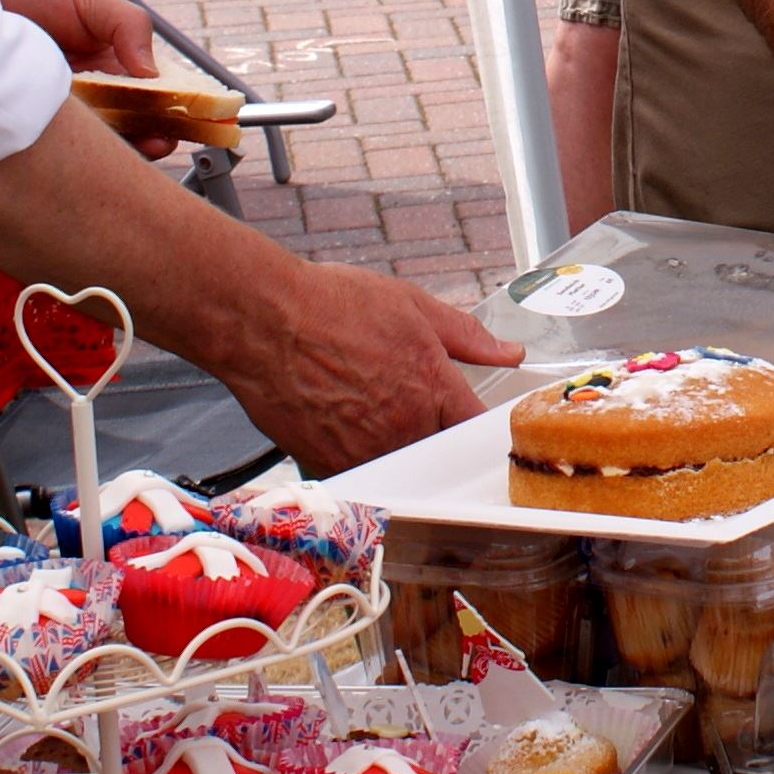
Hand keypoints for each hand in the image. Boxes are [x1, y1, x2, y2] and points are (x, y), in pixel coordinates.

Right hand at [227, 258, 525, 473]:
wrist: (264, 321)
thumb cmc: (330, 305)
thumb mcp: (411, 304)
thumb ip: (467, 336)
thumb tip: (510, 352)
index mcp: (432, 386)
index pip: (475, 426)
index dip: (477, 423)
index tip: (472, 417)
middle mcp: (404, 426)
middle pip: (438, 450)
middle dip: (432, 429)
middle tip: (404, 397)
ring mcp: (366, 450)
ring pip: (398, 462)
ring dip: (394, 441)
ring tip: (367, 401)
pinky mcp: (328, 464)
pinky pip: (359, 469)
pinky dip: (357, 451)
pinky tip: (342, 417)